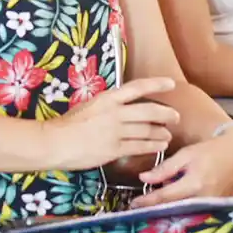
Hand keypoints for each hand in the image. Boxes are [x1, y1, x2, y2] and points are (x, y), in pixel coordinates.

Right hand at [44, 77, 178, 170]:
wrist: (56, 142)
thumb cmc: (68, 124)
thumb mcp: (89, 105)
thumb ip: (108, 105)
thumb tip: (123, 107)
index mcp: (108, 98)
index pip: (137, 87)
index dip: (156, 84)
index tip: (171, 84)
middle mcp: (115, 113)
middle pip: (149, 110)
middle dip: (166, 114)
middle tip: (176, 117)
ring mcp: (116, 131)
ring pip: (147, 130)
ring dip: (162, 132)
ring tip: (168, 135)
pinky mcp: (114, 149)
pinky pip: (140, 146)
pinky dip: (153, 146)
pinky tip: (160, 146)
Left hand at [132, 129, 232, 206]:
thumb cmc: (211, 152)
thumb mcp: (186, 154)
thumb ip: (165, 168)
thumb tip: (143, 178)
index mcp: (193, 184)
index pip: (164, 197)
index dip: (147, 202)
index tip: (133, 204)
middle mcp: (202, 200)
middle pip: (173, 210)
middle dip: (156, 211)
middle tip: (140, 210)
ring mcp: (211, 208)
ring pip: (184, 215)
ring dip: (168, 214)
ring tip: (154, 210)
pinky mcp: (216, 211)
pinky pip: (195, 214)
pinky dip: (182, 212)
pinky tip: (174, 209)